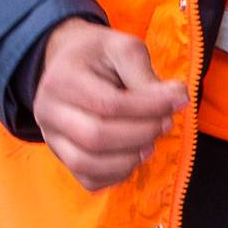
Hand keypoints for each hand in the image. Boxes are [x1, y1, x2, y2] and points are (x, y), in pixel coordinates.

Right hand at [32, 20, 186, 189]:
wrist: (69, 63)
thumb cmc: (99, 55)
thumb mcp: (122, 48)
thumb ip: (145, 74)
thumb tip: (177, 99)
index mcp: (61, 79)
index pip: (108, 104)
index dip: (149, 107)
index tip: (179, 100)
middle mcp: (48, 111)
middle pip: (95, 137)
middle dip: (141, 133)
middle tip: (166, 122)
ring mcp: (51, 138)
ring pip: (88, 165)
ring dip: (130, 159)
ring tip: (151, 142)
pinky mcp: (62, 157)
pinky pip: (89, 179)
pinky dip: (118, 174)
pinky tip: (135, 154)